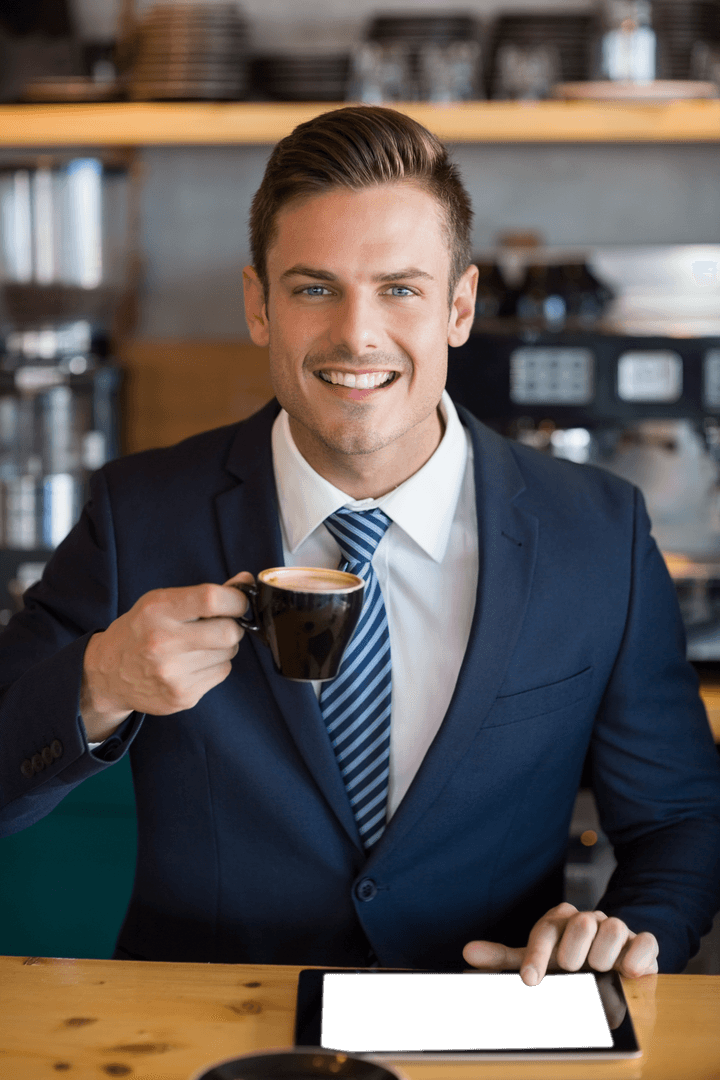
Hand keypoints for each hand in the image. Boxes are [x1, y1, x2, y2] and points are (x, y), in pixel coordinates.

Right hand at [80, 571, 252, 741]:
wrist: (107, 674)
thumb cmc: (140, 631)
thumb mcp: (161, 603)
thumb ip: (203, 594)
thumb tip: (246, 581)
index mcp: (157, 611)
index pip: (211, 599)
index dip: (236, 599)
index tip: (239, 600)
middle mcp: (163, 643)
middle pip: (228, 632)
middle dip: (233, 626)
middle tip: (221, 624)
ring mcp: (172, 674)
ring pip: (229, 654)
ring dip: (223, 647)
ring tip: (198, 645)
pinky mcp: (182, 696)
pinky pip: (221, 673)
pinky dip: (215, 665)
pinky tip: (192, 663)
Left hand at [462, 902, 658, 985]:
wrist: (608, 961)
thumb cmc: (566, 962)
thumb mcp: (535, 960)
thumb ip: (503, 958)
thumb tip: (469, 953)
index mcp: (560, 921)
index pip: (546, 929)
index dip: (536, 955)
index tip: (530, 980)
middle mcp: (588, 920)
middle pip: (580, 922)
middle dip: (573, 949)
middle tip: (571, 970)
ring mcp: (616, 930)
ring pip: (613, 927)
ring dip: (604, 952)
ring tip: (598, 970)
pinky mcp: (642, 943)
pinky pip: (645, 941)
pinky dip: (638, 956)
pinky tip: (628, 971)